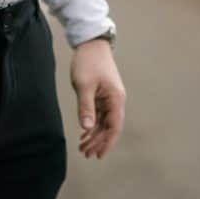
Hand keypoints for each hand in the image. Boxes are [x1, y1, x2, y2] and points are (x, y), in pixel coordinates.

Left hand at [71, 40, 125, 158]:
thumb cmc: (89, 62)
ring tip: (83, 147)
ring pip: (103, 122)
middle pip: (109, 127)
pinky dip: (92, 125)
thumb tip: (87, 127)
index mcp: (116, 99)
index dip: (107, 142)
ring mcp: (109, 98)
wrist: (91, 44)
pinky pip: (99, 115)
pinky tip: (84, 133)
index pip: (114, 126)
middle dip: (98, 142)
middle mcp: (115, 100)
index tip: (99, 155)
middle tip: (85, 154)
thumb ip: (86, 107)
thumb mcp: (84, 85)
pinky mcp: (102, 95)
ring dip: (94, 135)